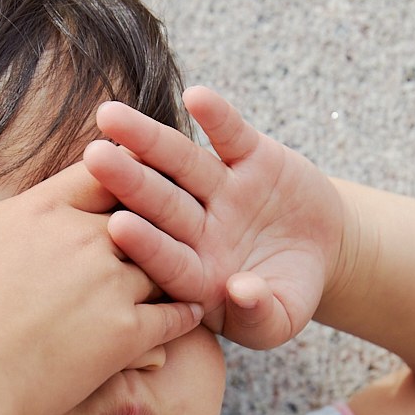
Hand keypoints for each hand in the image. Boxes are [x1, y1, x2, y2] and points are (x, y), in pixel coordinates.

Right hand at [0, 102, 203, 414]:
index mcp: (46, 207)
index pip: (107, 169)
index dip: (124, 172)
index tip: (134, 179)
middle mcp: (86, 238)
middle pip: (147, 210)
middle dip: (162, 214)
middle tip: (184, 216)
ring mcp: (110, 286)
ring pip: (167, 260)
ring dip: (178, 263)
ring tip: (191, 264)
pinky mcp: (125, 336)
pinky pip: (176, 315)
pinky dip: (186, 311)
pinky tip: (190, 312)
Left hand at [82, 86, 356, 349]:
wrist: (321, 251)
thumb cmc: (287, 295)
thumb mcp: (281, 319)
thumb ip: (260, 315)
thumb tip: (241, 292)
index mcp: (197, 275)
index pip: (167, 259)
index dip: (146, 244)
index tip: (117, 227)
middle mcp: (200, 229)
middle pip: (161, 203)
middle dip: (128, 181)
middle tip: (92, 157)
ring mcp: (222, 191)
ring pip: (183, 162)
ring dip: (148, 139)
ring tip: (110, 115)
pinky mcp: (250, 158)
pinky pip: (230, 135)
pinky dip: (217, 117)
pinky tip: (195, 96)